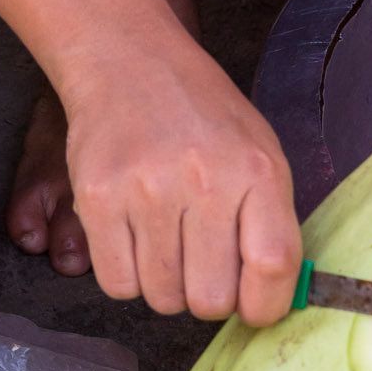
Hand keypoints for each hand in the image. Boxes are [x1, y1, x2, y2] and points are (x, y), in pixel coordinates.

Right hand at [60, 27, 301, 323]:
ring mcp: (147, 190)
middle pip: (211, 299)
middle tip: (201, 259)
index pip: (274, 266)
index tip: (255, 308)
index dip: (265, 305)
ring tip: (166, 233)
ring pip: (162, 299)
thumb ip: (270, 222)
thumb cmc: (201, 114)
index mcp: (256, 168)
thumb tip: (273, 301)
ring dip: (165, 283)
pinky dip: (127, 274)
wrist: (129, 63)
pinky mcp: (97, 200)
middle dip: (208, 293)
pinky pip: (118, 285)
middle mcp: (205, 179)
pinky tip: (134, 233)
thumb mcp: (257, 149)